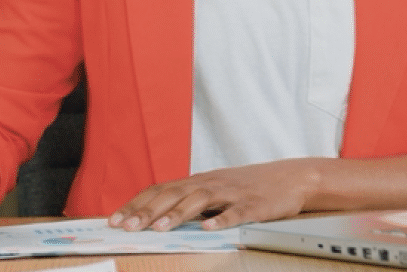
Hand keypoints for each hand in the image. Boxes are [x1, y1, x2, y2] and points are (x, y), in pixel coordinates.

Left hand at [108, 159, 323, 231]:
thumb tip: (154, 215)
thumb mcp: (214, 190)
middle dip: (147, 211)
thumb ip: (187, 200)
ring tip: (158, 228)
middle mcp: (211, 183)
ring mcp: (232, 193)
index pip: (160, 190)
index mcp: (198, 181)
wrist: (292, 178)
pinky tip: (210, 228)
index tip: (114, 220)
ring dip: (177, 214)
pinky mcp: (254, 205)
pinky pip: (237, 212)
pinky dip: (223, 220)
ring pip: (200, 201)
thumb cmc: (248, 187)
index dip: (136, 204)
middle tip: (126, 227)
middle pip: (173, 194)